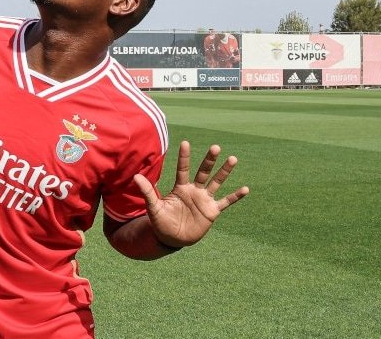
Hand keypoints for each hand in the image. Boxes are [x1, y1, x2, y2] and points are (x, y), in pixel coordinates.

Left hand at [134, 141, 248, 247]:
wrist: (172, 238)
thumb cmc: (161, 222)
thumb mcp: (153, 208)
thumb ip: (147, 192)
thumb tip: (135, 176)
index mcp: (180, 188)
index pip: (183, 169)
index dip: (184, 157)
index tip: (185, 142)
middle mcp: (194, 190)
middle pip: (203, 172)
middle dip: (209, 160)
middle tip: (215, 147)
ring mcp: (204, 200)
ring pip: (216, 183)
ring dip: (224, 172)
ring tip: (233, 159)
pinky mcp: (212, 211)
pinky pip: (226, 202)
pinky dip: (235, 196)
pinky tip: (245, 189)